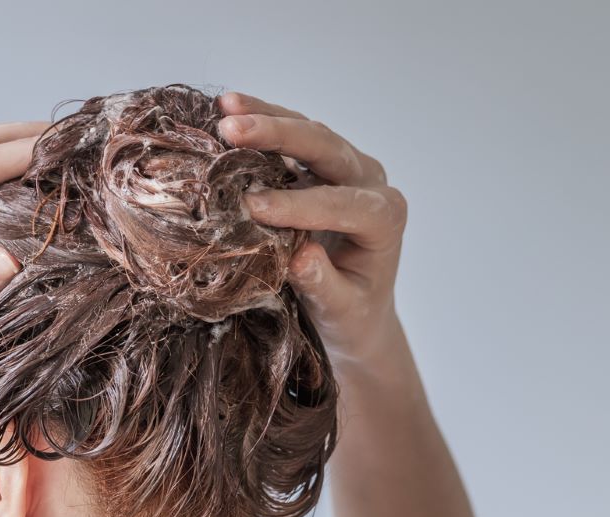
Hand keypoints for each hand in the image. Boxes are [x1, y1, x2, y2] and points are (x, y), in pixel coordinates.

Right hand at [216, 91, 407, 365]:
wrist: (356, 309)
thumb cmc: (351, 314)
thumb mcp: (340, 312)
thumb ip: (324, 286)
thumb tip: (299, 257)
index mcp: (384, 218)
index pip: (343, 203)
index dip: (298, 203)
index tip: (253, 207)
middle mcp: (371, 183)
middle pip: (327, 149)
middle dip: (279, 136)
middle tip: (232, 131)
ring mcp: (347, 168)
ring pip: (309, 134)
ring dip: (266, 117)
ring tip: (225, 110)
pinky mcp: (322, 165)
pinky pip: (293, 138)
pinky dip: (263, 120)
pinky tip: (229, 108)